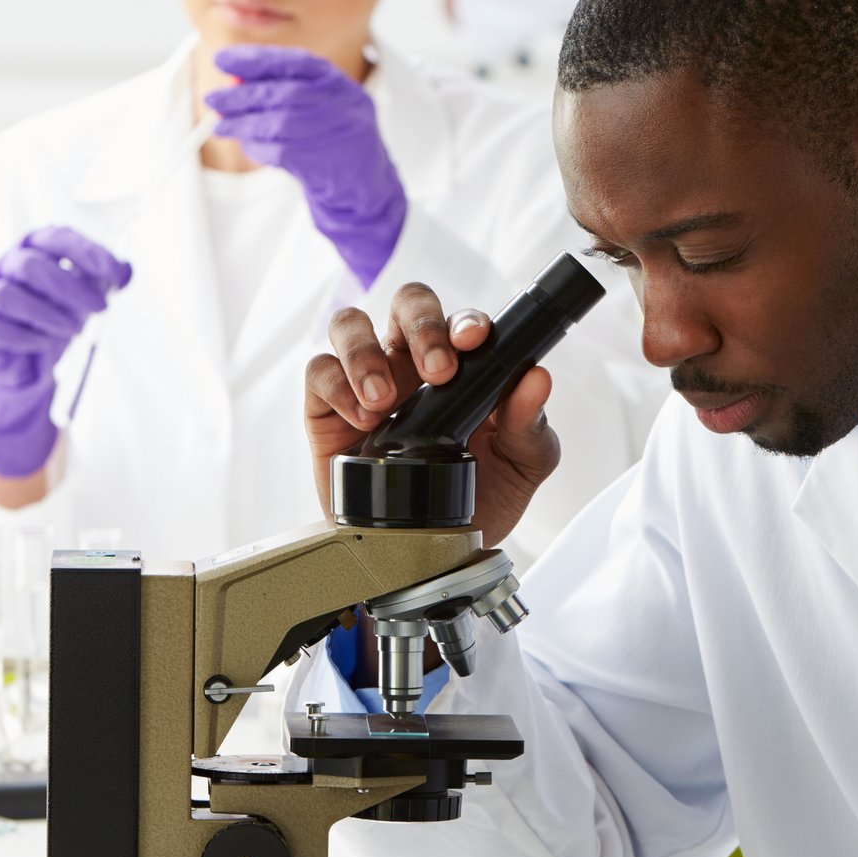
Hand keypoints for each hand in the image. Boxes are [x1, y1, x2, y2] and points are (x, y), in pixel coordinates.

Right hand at [0, 226, 130, 477]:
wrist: (24, 361)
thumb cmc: (53, 317)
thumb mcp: (84, 296)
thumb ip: (105, 281)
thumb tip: (126, 270)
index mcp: (33, 251)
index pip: (55, 239)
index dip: (85, 252)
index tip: (114, 271)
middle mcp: (6, 268)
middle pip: (30, 265)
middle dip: (71, 287)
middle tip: (102, 308)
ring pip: (8, 295)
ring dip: (48, 314)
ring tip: (76, 330)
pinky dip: (24, 337)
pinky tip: (46, 343)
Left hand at [206, 44, 406, 287]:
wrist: (363, 185)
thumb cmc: (331, 139)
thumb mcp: (313, 106)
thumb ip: (280, 90)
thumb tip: (233, 81)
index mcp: (337, 82)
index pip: (292, 62)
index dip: (254, 59)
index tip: (222, 59)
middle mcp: (343, 103)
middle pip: (284, 93)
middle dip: (242, 96)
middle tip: (214, 99)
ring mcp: (339, 132)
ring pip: (280, 123)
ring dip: (244, 125)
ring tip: (221, 126)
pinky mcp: (329, 161)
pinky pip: (282, 152)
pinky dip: (258, 148)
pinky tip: (249, 146)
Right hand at [304, 282, 559, 545]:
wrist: (435, 552)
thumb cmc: (479, 496)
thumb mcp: (522, 465)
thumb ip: (531, 424)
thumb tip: (538, 378)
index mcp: (462, 365)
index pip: (459, 321)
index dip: (464, 321)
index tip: (472, 340)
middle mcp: (412, 361)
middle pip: (407, 304)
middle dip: (422, 326)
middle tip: (437, 372)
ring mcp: (368, 379)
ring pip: (350, 324)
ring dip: (366, 353)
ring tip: (385, 398)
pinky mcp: (328, 408)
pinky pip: (319, 371)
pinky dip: (337, 386)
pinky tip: (361, 419)